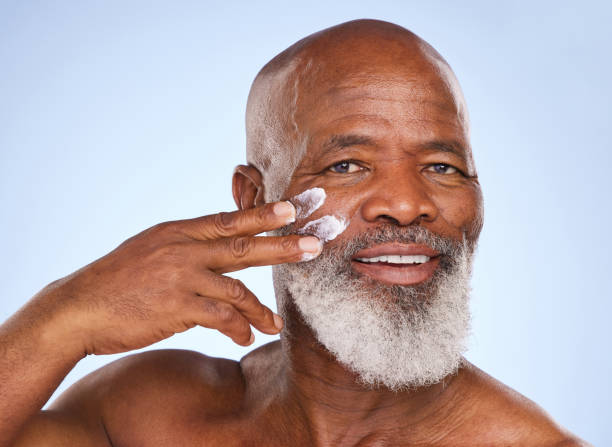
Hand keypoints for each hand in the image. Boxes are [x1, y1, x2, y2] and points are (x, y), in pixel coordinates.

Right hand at [41, 201, 320, 354]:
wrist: (79, 307)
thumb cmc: (119, 279)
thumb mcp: (152, 248)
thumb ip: (189, 247)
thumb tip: (221, 250)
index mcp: (179, 231)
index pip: (230, 219)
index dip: (264, 214)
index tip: (294, 208)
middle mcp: (182, 249)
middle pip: (242, 244)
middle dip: (282, 245)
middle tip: (314, 245)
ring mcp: (179, 276)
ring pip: (236, 287)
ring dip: (260, 308)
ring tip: (275, 324)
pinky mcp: (175, 306)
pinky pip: (219, 317)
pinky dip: (237, 328)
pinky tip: (245, 337)